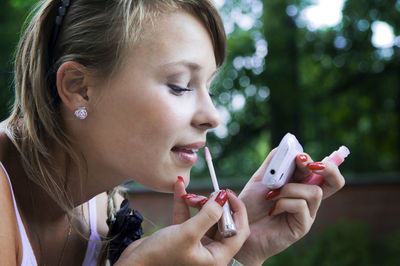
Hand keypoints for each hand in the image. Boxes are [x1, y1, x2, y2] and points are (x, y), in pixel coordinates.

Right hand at [115, 178, 249, 265]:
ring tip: (188, 193)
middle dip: (214, 205)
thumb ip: (208, 215)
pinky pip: (188, 217)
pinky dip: (184, 204)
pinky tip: (179, 187)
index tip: (228, 193)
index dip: (237, 211)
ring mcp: (196, 244)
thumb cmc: (160, 255)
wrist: (133, 264)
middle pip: (222, 223)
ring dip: (198, 203)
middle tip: (209, 192)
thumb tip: (223, 198)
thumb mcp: (187, 233)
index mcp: (216, 258)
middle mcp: (209, 253)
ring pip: (204, 218)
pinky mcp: (182, 238)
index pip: (238, 232)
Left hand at [234, 149, 344, 265]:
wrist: (240, 226)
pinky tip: (272, 209)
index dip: (314, 160)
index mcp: (300, 183)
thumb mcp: (261, 177)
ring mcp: (307, 213)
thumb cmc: (251, 203)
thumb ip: (275, 161)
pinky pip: (301, 206)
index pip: (320, 169)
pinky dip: (284, 202)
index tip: (299, 157)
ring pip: (314, 192)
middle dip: (329, 169)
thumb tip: (290, 146)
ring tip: (272, 196)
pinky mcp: (302, 226)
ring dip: (290, 189)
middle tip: (311, 165)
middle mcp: (308, 198)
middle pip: (335, 182)